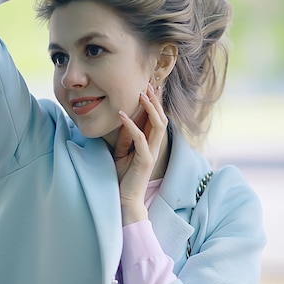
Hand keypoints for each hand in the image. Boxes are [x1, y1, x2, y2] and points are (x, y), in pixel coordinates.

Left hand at [114, 85, 167, 224]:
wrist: (126, 200)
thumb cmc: (123, 178)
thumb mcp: (122, 153)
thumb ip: (125, 138)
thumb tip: (124, 120)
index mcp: (150, 144)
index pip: (156, 120)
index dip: (155, 103)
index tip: (149, 86)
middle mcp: (154, 147)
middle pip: (161, 118)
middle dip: (156, 100)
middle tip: (149, 84)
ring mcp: (151, 153)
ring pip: (157, 126)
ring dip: (150, 108)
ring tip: (140, 93)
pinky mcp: (145, 161)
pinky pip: (141, 139)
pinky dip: (131, 125)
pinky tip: (121, 115)